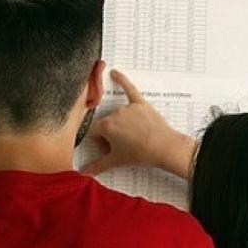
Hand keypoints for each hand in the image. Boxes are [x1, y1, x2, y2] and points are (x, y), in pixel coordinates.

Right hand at [81, 70, 196, 179]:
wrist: (165, 148)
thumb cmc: (141, 154)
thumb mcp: (116, 161)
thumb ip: (97, 166)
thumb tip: (83, 174)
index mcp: (105, 126)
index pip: (95, 133)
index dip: (102, 144)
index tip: (112, 151)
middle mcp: (114, 113)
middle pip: (106, 124)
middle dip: (112, 135)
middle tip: (125, 147)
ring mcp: (128, 108)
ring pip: (118, 114)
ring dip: (121, 124)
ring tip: (134, 138)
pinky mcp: (141, 104)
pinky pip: (130, 89)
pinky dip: (122, 80)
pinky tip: (115, 73)